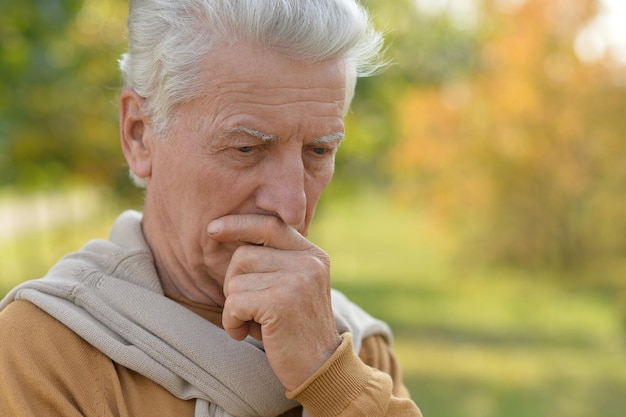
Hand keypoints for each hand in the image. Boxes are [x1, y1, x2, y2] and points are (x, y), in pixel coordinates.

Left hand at [207, 214, 341, 390]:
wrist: (321, 369)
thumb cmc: (297, 329)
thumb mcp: (294, 287)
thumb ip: (275, 262)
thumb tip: (230, 234)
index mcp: (313, 254)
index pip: (270, 225)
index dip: (239, 224)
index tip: (212, 229)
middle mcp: (308, 262)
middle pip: (243, 255)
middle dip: (234, 284)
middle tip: (249, 310)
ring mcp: (297, 280)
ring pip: (235, 281)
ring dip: (233, 307)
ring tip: (253, 324)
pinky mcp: (281, 302)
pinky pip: (233, 303)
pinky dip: (231, 322)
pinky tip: (246, 334)